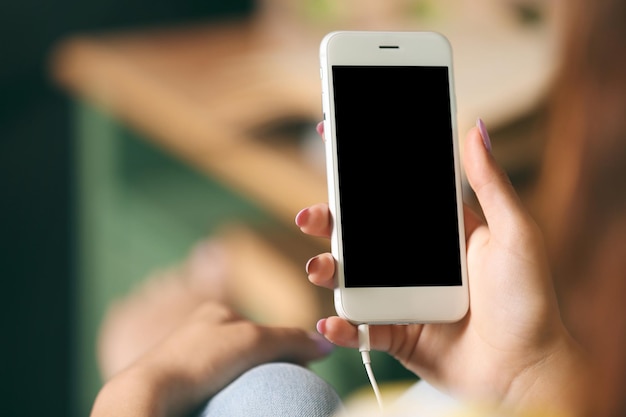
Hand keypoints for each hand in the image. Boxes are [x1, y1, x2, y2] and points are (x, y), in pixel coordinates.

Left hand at [90, 301, 332, 416]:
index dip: (283, 349)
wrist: (150, 391)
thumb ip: (290, 339)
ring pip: (229, 368)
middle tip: (275, 387)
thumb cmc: (200, 359)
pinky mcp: (178, 381)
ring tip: (252, 399)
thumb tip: (325, 344)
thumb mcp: (254, 341)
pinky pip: (212, 385)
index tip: (297, 370)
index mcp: (216, 312)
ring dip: (244, 382)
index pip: (262, 329)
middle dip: (262, 366)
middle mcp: (199, 329)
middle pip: (246, 349)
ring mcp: (186, 356)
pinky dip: (225, 393)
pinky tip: (228, 404)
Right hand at [295, 121, 592, 415]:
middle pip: (361, 235)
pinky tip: (333, 322)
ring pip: (352, 279)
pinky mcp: (397, 335)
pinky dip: (343, 327)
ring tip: (319, 267)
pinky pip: (361, 329)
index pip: (393, 196)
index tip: (334, 145)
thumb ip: (490, 184)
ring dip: (326, 269)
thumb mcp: (514, 233)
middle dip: (329, 222)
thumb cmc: (529, 301)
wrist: (526, 370)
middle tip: (311, 216)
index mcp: (438, 234)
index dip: (363, 174)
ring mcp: (402, 299)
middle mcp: (415, 263)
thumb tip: (475, 129)